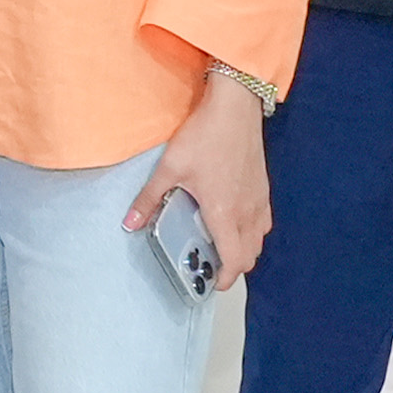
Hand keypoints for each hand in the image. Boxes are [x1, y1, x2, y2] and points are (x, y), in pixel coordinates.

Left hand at [128, 72, 272, 283]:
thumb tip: (129, 223)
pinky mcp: (264, 188)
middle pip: (250, 256)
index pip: (234, 260)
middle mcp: (247, 212)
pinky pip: (264, 221)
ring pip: (259, 239)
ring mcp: (260, 200)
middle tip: (209, 265)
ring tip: (219, 245)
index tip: (210, 284)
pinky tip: (232, 219)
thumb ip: (149, 199)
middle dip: (232, 267)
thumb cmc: (204, 137)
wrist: (235, 108)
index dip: (224, 279)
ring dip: (244, 249)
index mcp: (225, 213)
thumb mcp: (169, 169)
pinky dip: (252, 231)